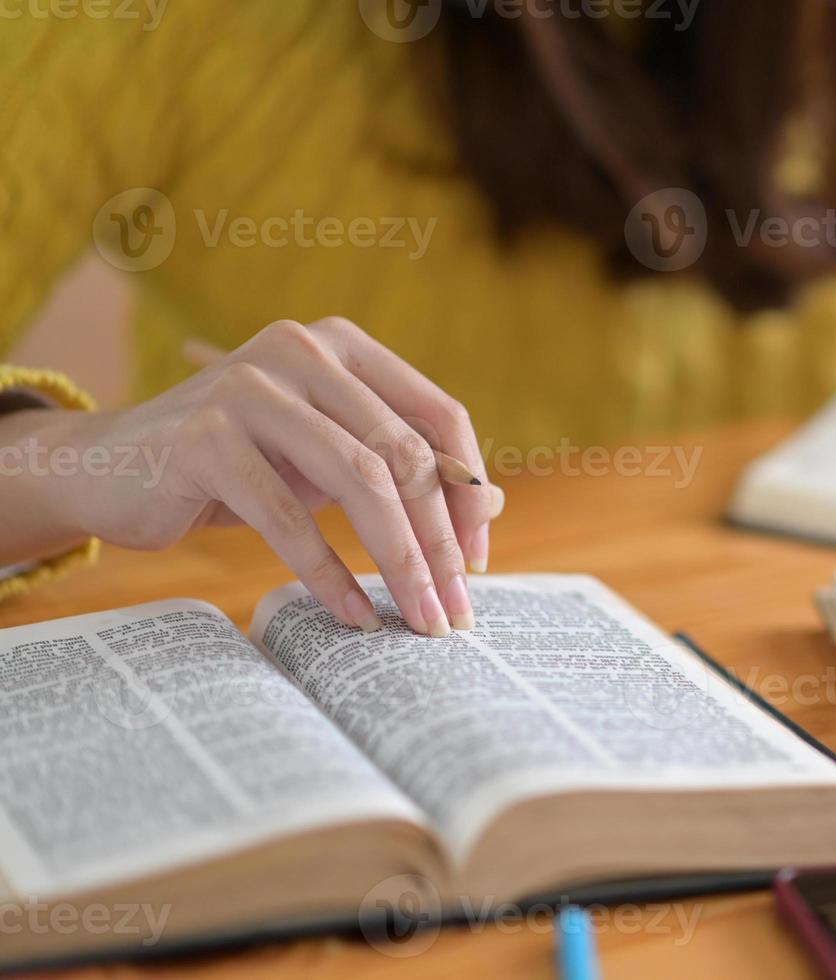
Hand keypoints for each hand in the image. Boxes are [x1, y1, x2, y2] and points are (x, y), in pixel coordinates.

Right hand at [17, 318, 502, 634]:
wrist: (110, 469)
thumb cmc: (240, 465)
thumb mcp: (329, 461)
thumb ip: (404, 471)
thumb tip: (491, 504)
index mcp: (342, 345)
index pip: (438, 415)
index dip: (467, 490)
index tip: (477, 560)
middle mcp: (301, 351)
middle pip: (405, 454)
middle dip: (441, 540)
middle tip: (457, 609)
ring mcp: (250, 388)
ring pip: (359, 482)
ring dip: (400, 561)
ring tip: (419, 618)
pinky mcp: (205, 438)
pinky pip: (289, 517)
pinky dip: (330, 574)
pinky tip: (355, 614)